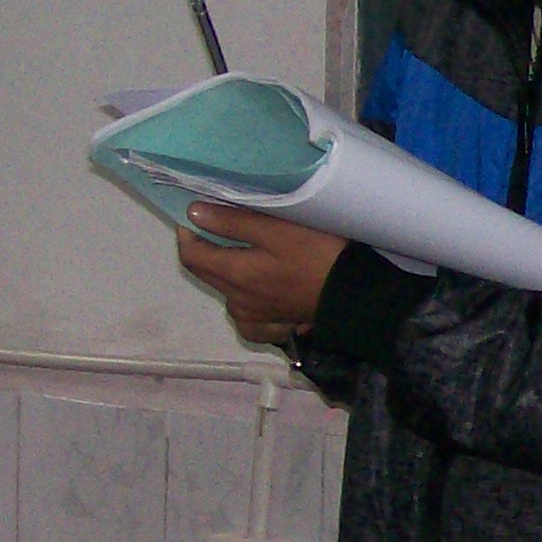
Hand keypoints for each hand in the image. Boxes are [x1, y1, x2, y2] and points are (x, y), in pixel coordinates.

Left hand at [176, 206, 348, 344]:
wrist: (355, 297)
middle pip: (205, 273)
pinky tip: (257, 293)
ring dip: (226, 273)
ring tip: (246, 255)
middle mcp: (237, 300)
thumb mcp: (278, 230)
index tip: (196, 216)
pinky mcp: (271, 328)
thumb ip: (234, 222)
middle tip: (220, 228)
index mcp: (235, 274)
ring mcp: (254, 317)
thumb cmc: (318, 256)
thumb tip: (194, 214)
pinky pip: (246, 317)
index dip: (187, 233)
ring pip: (226, 292)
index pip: (191, 255)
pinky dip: (245, 302)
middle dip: (205, 249)